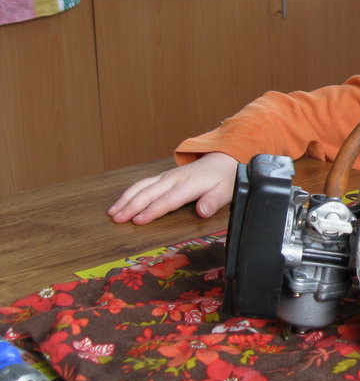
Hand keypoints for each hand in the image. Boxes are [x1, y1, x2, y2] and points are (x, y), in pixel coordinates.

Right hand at [107, 152, 238, 224]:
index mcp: (189, 184)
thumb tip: (202, 212)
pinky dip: (130, 192)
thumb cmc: (224, 179)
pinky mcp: (163, 177)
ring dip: (126, 199)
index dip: (152, 211)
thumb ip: (213, 202)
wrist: (222, 159)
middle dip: (131, 206)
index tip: (138, 220)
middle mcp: (174, 179)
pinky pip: (143, 183)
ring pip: (142, 186)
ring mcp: (167, 176)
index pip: (168, 200)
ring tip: (112, 212)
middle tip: (116, 219)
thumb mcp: (226, 192)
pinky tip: (120, 202)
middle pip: (149, 193)